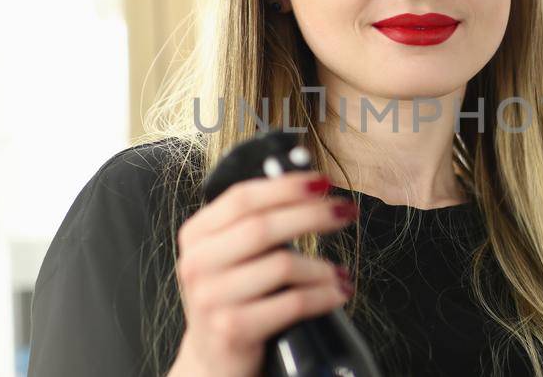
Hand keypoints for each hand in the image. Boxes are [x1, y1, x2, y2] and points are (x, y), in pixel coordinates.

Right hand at [167, 172, 356, 376]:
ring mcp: (212, 298)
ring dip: (322, 267)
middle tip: (346, 212)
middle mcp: (198, 263)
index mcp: (197, 235)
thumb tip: (309, 189)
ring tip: (339, 271)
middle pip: (263, 227)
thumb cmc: (233, 300)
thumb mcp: (231, 257)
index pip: (243, 198)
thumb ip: (256, 224)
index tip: (323, 182)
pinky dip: (323, 296)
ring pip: (282, 265)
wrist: (213, 359)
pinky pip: (291, 303)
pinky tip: (337, 293)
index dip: (286, 187)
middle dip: (313, 215)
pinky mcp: (232, 329)